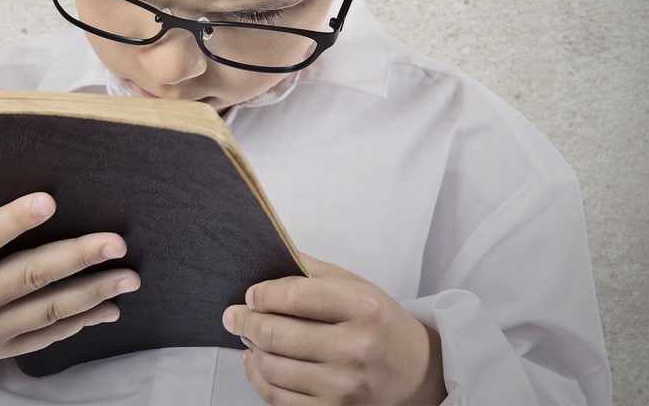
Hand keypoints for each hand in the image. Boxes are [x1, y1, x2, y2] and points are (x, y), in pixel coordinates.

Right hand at [0, 112, 140, 359]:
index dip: (12, 222)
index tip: (50, 200)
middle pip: (25, 279)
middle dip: (74, 259)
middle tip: (115, 241)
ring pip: (45, 311)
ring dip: (92, 293)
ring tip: (128, 273)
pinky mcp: (3, 348)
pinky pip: (47, 336)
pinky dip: (81, 322)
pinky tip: (112, 307)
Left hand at [222, 252, 445, 405]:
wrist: (414, 370)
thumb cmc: (380, 321)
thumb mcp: (356, 285)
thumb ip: (313, 271)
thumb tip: (268, 258)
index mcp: (362, 308)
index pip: (294, 297)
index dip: (263, 295)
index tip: (251, 294)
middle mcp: (355, 348)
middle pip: (277, 334)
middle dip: (245, 321)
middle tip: (234, 315)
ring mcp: (344, 386)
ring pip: (273, 367)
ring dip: (251, 349)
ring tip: (248, 336)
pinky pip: (279, 398)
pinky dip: (258, 378)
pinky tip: (255, 361)